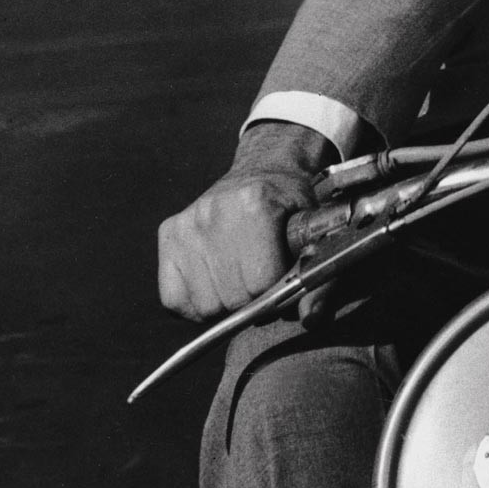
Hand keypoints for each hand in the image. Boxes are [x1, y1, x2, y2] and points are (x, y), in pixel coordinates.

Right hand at [157, 123, 328, 320]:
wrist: (265, 169)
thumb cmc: (294, 205)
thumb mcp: (317, 233)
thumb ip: (320, 279)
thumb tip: (311, 318)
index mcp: (255, 203)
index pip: (261, 284)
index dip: (278, 290)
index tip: (284, 275)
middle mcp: (213, 211)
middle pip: (232, 298)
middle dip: (253, 299)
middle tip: (263, 277)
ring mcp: (186, 223)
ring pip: (204, 306)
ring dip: (226, 303)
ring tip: (240, 277)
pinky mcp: (168, 234)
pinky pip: (174, 300)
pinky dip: (196, 303)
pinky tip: (215, 281)